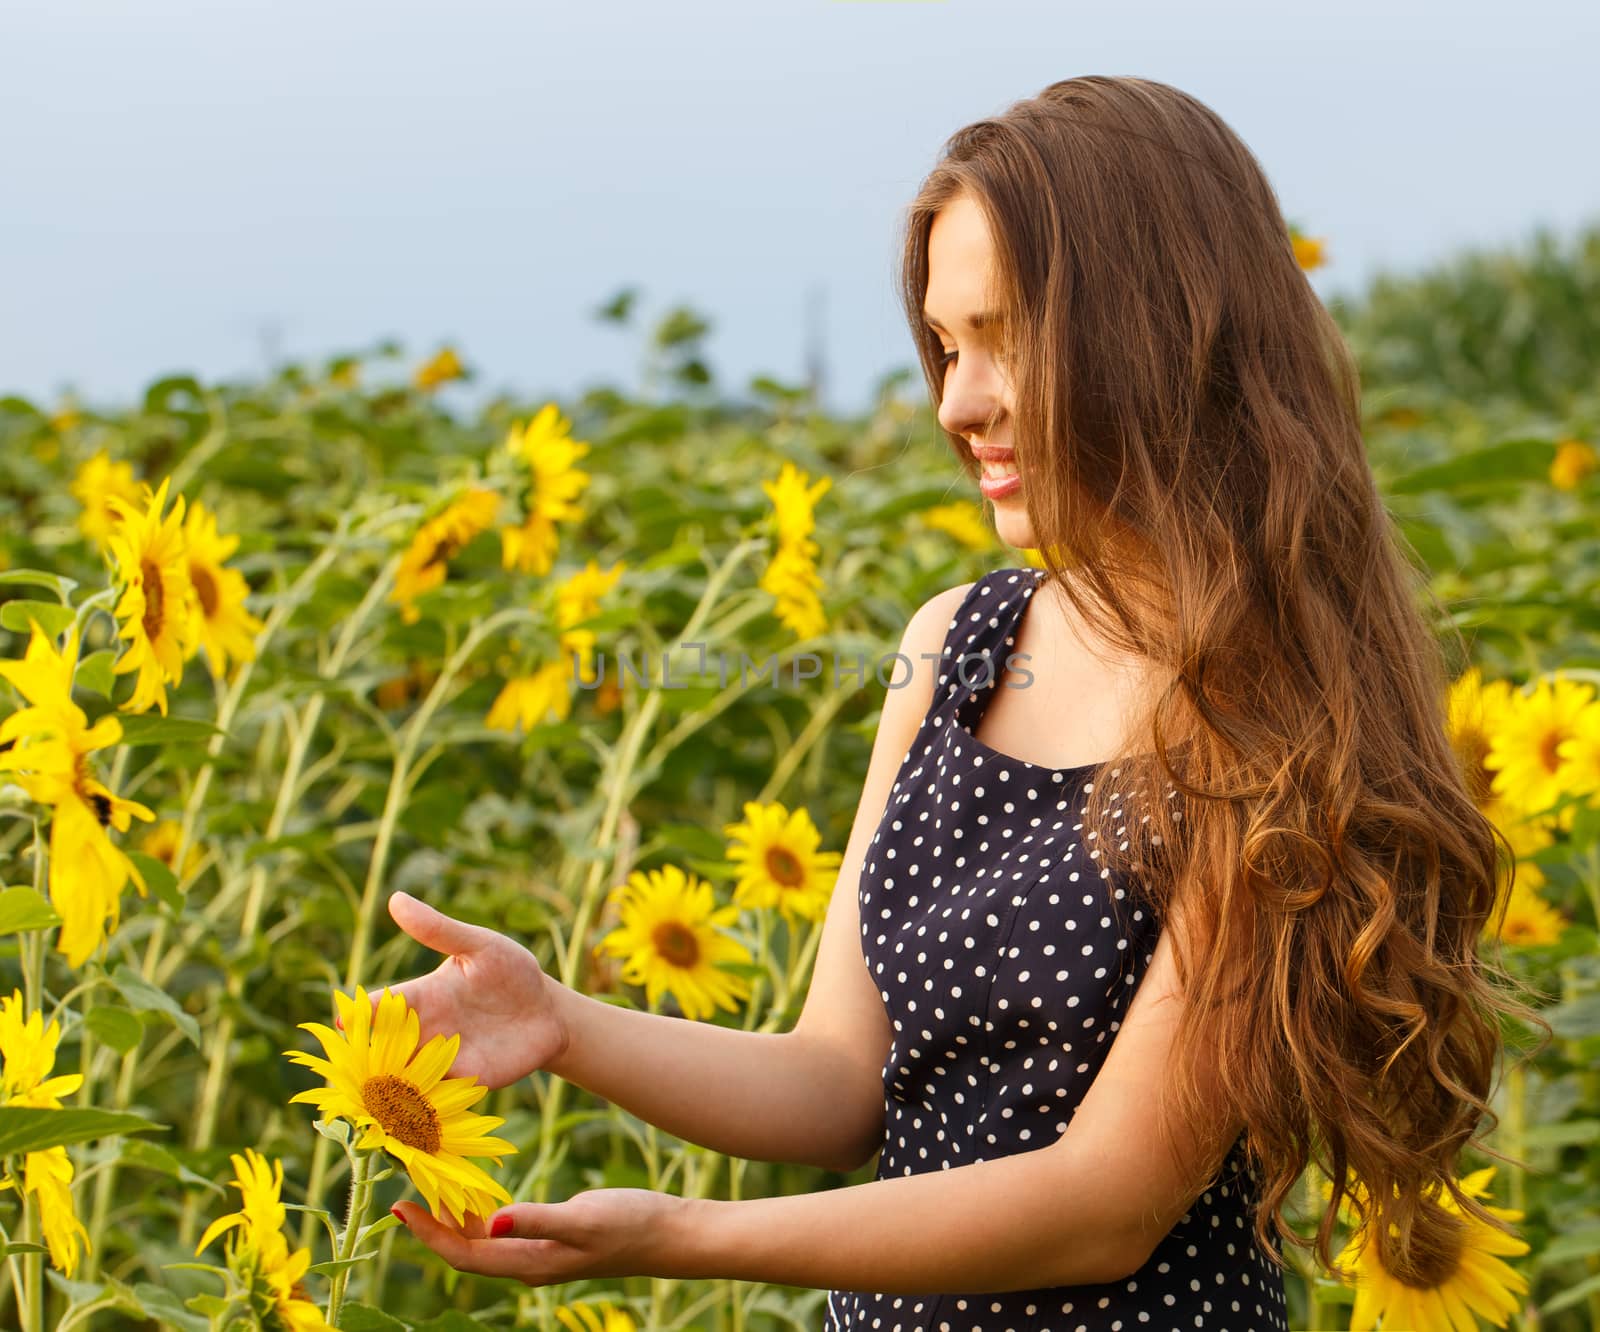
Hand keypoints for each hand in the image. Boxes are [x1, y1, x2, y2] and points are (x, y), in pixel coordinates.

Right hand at [342, 891, 567, 1088]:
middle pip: (380, 1051)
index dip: (358, 1015)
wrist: (548, 1012)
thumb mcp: (479, 946)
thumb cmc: (510, 972)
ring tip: (374, 1104)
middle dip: (364, 1063)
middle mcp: (422, 1034)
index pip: (378, 1008)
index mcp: (420, 999)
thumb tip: (396, 899)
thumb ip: (439, 930)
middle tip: (349, 1075)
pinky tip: (410, 1120)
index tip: (342, 1022)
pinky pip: (434, 1102)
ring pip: (401, 1082)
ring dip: (388, 1092)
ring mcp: (441, 1063)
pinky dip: (420, 1110)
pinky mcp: (465, 1085)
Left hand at [389, 1189, 687, 1284]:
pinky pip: (504, 1230)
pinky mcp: (553, 1239)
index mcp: (530, 1264)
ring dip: (455, 1216)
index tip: (399, 1207)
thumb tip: (492, 1224)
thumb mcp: (584, 1218)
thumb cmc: (632, 1223)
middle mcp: (528, 1265)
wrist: (672, 1234)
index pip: (464, 1255)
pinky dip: (483, 1212)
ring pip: (483, 1240)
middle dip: (433, 1223)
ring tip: (432, 1183)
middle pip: (466, 1250)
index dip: (428, 1234)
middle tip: (407, 1186)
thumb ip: (537, 1221)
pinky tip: (478, 1190)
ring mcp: (540, 1254)